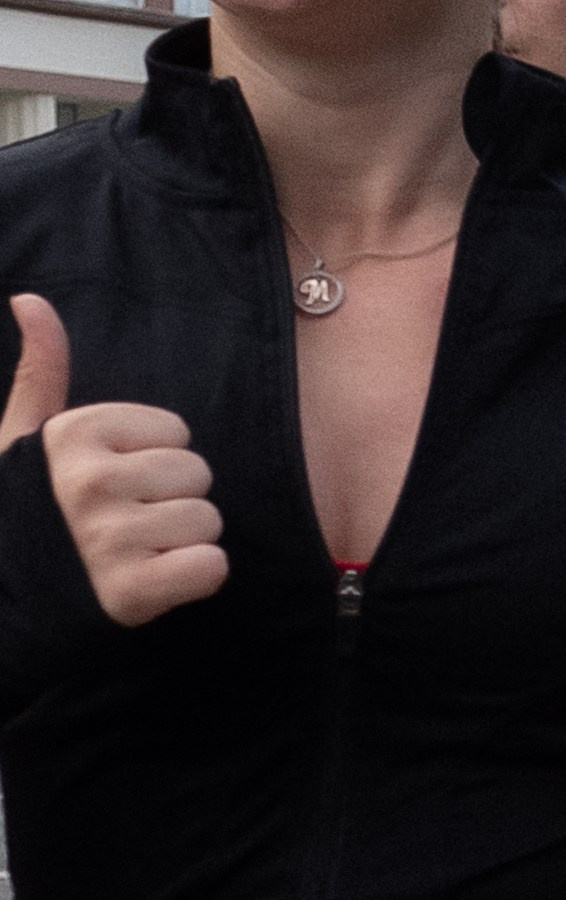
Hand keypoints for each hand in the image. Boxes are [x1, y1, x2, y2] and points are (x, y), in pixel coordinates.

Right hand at [4, 293, 227, 624]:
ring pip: (208, 522)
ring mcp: (111, 539)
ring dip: (183, 544)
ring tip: (136, 554)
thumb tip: (30, 298)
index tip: (110, 486)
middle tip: (127, 525)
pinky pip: (212, 567)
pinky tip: (154, 582)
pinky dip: (193, 580)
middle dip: (173, 502)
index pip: (177, 433)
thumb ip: (42, 370)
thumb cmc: (27, 514)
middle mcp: (91, 482)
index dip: (152, 462)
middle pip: (199, 475)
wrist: (6, 602)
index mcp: (73, 436)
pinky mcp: (131, 593)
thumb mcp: (21, 437)